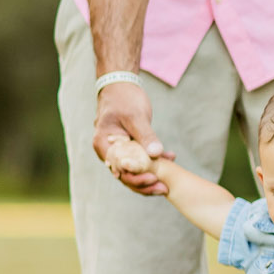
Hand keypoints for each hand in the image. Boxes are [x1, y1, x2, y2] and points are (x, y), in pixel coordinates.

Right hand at [93, 81, 173, 195]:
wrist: (121, 85)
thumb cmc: (124, 98)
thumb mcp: (136, 116)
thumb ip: (145, 135)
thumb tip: (156, 154)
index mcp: (104, 144)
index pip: (118, 170)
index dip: (135, 178)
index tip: (154, 179)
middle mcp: (108, 151)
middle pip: (124, 175)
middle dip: (144, 184)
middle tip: (164, 189)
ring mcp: (118, 150)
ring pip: (132, 172)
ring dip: (149, 179)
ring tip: (167, 186)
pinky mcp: (128, 147)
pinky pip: (139, 161)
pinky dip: (152, 164)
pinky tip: (169, 160)